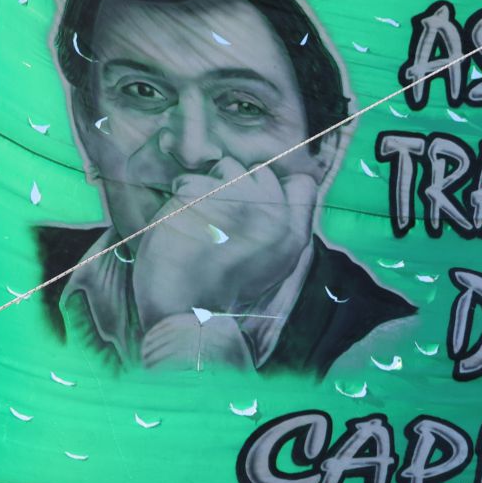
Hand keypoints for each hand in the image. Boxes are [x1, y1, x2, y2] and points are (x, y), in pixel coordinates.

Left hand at [132, 157, 319, 330]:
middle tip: (222, 219)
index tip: (257, 204)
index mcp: (293, 235)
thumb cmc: (224, 293)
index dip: (277, 189)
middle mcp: (271, 212)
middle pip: (260, 172)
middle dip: (241, 187)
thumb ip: (283, 229)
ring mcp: (234, 199)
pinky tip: (179, 223)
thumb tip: (285, 190)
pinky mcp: (199, 194)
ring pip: (226, 168)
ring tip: (200, 221)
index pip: (302, 185)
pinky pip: (189, 180)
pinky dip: (179, 196)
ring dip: (210, 188)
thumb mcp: (273, 267)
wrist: (183, 314)